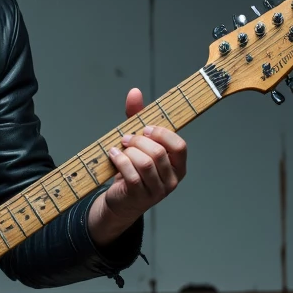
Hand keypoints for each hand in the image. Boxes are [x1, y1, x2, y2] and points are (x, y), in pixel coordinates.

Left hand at [88, 87, 187, 245]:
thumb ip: (138, 118)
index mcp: (178, 166)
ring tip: (119, 148)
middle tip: (126, 138)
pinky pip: (131, 175)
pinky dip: (120, 161)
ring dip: (129, 151)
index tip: (145, 129)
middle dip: (139, 141)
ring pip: (145, 163)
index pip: (180, 146)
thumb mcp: (138, 143)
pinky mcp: (139, 197)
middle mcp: (172, 180)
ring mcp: (157, 191)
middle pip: (159, 153)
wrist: (120, 201)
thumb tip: (134, 92)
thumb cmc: (133, 170)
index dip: (162, 134)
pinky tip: (112, 155)